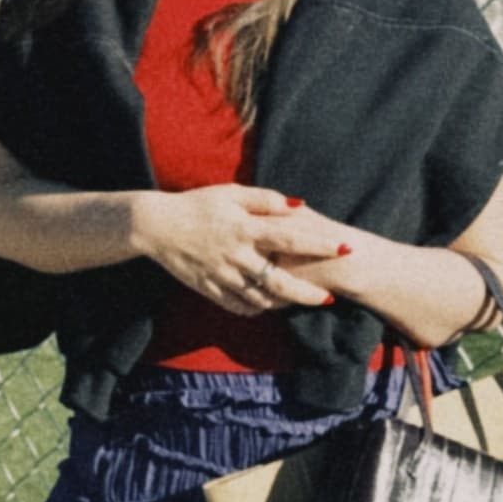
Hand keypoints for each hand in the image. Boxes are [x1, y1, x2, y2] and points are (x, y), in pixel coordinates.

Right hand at [135, 185, 349, 314]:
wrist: (156, 226)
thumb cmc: (197, 204)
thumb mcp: (231, 193)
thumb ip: (266, 200)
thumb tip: (299, 205)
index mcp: (245, 229)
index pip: (292, 239)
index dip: (321, 245)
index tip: (345, 249)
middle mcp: (237, 256)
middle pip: (280, 282)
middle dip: (307, 293)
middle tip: (328, 297)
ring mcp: (223, 276)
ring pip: (261, 299)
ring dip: (284, 303)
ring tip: (301, 300)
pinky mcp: (209, 289)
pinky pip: (238, 306)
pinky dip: (256, 308)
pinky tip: (268, 305)